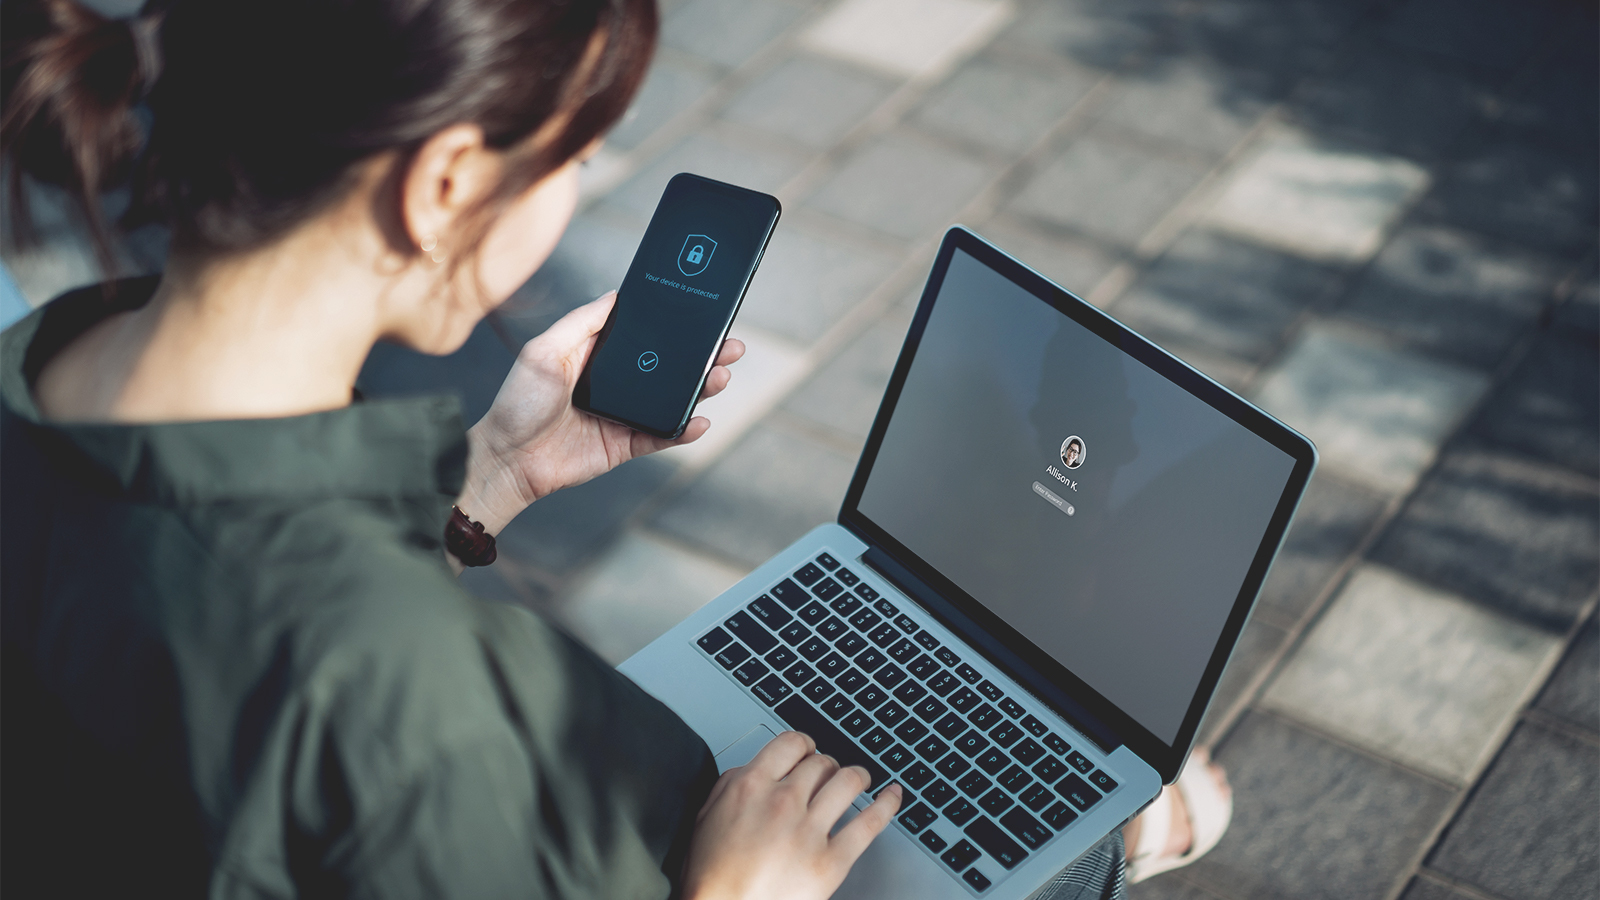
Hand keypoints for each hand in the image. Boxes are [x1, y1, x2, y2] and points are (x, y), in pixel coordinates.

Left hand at [458, 292, 743, 533]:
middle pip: (668, 366)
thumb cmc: (518, 402)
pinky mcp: (625, 445)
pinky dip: (684, 430)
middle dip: (701, 356)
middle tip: (730, 346)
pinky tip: (700, 420)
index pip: (644, 336)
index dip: (673, 326)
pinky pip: (662, 436)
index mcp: (597, 355)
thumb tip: (617, 296)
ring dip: (699, 389)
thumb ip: (582, 323)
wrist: (507, 459)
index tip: (702, 313)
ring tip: (720, 377)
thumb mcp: (544, 350)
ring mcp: (623, 414)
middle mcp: (615, 383)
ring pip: (672, 399)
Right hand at [682, 732, 901, 899]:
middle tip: (828, 774)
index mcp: (751, 786)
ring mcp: (809, 831)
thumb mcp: (709, 815)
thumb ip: (736, 783)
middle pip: (821, 762)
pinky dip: (887, 804)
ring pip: (848, 781)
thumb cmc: (711, 876)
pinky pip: (869, 823)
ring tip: (860, 779)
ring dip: (857, 775)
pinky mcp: (831, 862)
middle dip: (827, 765)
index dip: (804, 744)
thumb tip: (761, 766)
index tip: (808, 751)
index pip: (791, 743)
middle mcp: (783, 802)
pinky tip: (893, 796)